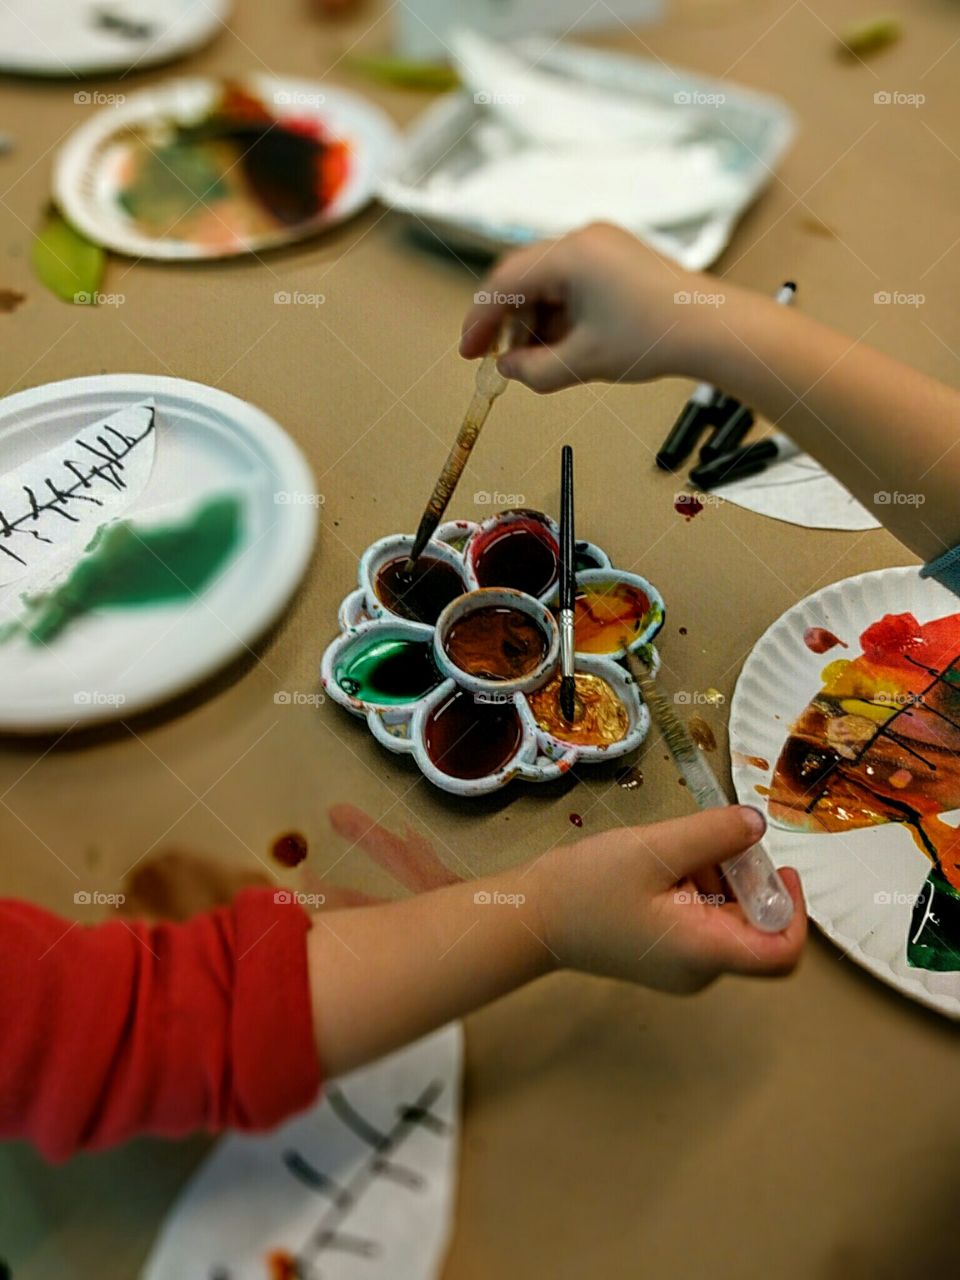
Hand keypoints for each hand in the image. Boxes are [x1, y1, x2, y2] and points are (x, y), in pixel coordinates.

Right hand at [459, 223, 728, 392]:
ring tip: (532, 359)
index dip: (480, 319)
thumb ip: (535, 370)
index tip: (468, 350)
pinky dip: (559, 313)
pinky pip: (574, 282)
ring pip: (548, 282)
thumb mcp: (583, 362)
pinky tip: (559, 345)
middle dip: (506, 321)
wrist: (713, 329)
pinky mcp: (619, 259)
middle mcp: (585, 239)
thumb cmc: (656, 336)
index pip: (505, 282)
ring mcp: (604, 245)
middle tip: (491, 357)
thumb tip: (508, 370)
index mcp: (571, 254)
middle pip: (524, 278)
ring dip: (533, 320)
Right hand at [533, 805, 805, 992]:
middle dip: (744, 878)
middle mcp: (701, 969)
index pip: (783, 952)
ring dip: (716, 877)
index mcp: (705, 952)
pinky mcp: (665, 953)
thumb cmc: (588, 887)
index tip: (780, 867)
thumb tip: (759, 824)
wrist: (532, 916)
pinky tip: (664, 864)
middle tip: (712, 840)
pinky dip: (695, 887)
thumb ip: (713, 835)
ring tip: (675, 850)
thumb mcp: (655, 849)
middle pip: (756, 927)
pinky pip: (702, 920)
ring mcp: (682, 965)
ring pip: (728, 918)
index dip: (797, 910)